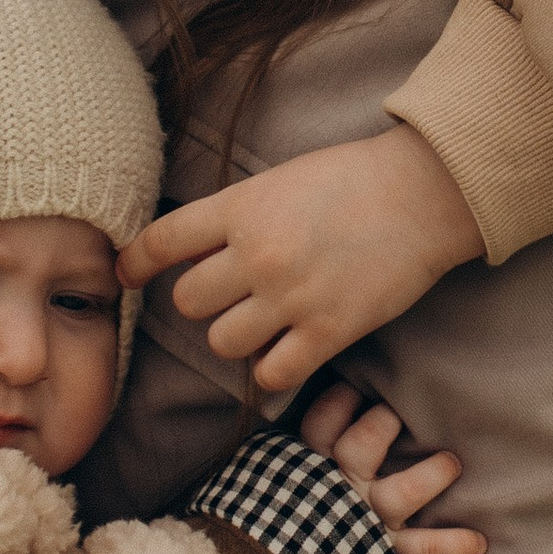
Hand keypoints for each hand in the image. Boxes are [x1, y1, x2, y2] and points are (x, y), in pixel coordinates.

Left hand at [118, 127, 485, 399]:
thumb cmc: (355, 179)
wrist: (424, 194)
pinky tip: (289, 351)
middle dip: (204, 302)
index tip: (127, 275)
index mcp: (242, 208)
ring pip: (223, 341)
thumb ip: (238, 214)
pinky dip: (274, 368)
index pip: (162, 241)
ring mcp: (291, 295)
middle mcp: (257, 253)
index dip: (136, 263)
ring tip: (265, 323)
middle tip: (232, 296)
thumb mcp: (281, 180)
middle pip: (188, 302)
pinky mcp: (328, 330)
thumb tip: (198, 248)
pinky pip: (272, 374)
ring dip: (238, 337)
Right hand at [299, 385, 485, 553]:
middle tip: (397, 414)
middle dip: (383, 425)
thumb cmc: (283, 524)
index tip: (356, 389)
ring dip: (429, 477)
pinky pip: (420, 549)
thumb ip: (294, 451)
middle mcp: (337, 492)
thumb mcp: (277, 480)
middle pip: (360, 448)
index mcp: (308, 469)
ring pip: (399, 493)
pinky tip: (478, 542)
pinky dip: (451, 544)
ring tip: (451, 464)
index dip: (340, 401)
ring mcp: (364, 523)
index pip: (321, 423)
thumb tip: (308, 403)